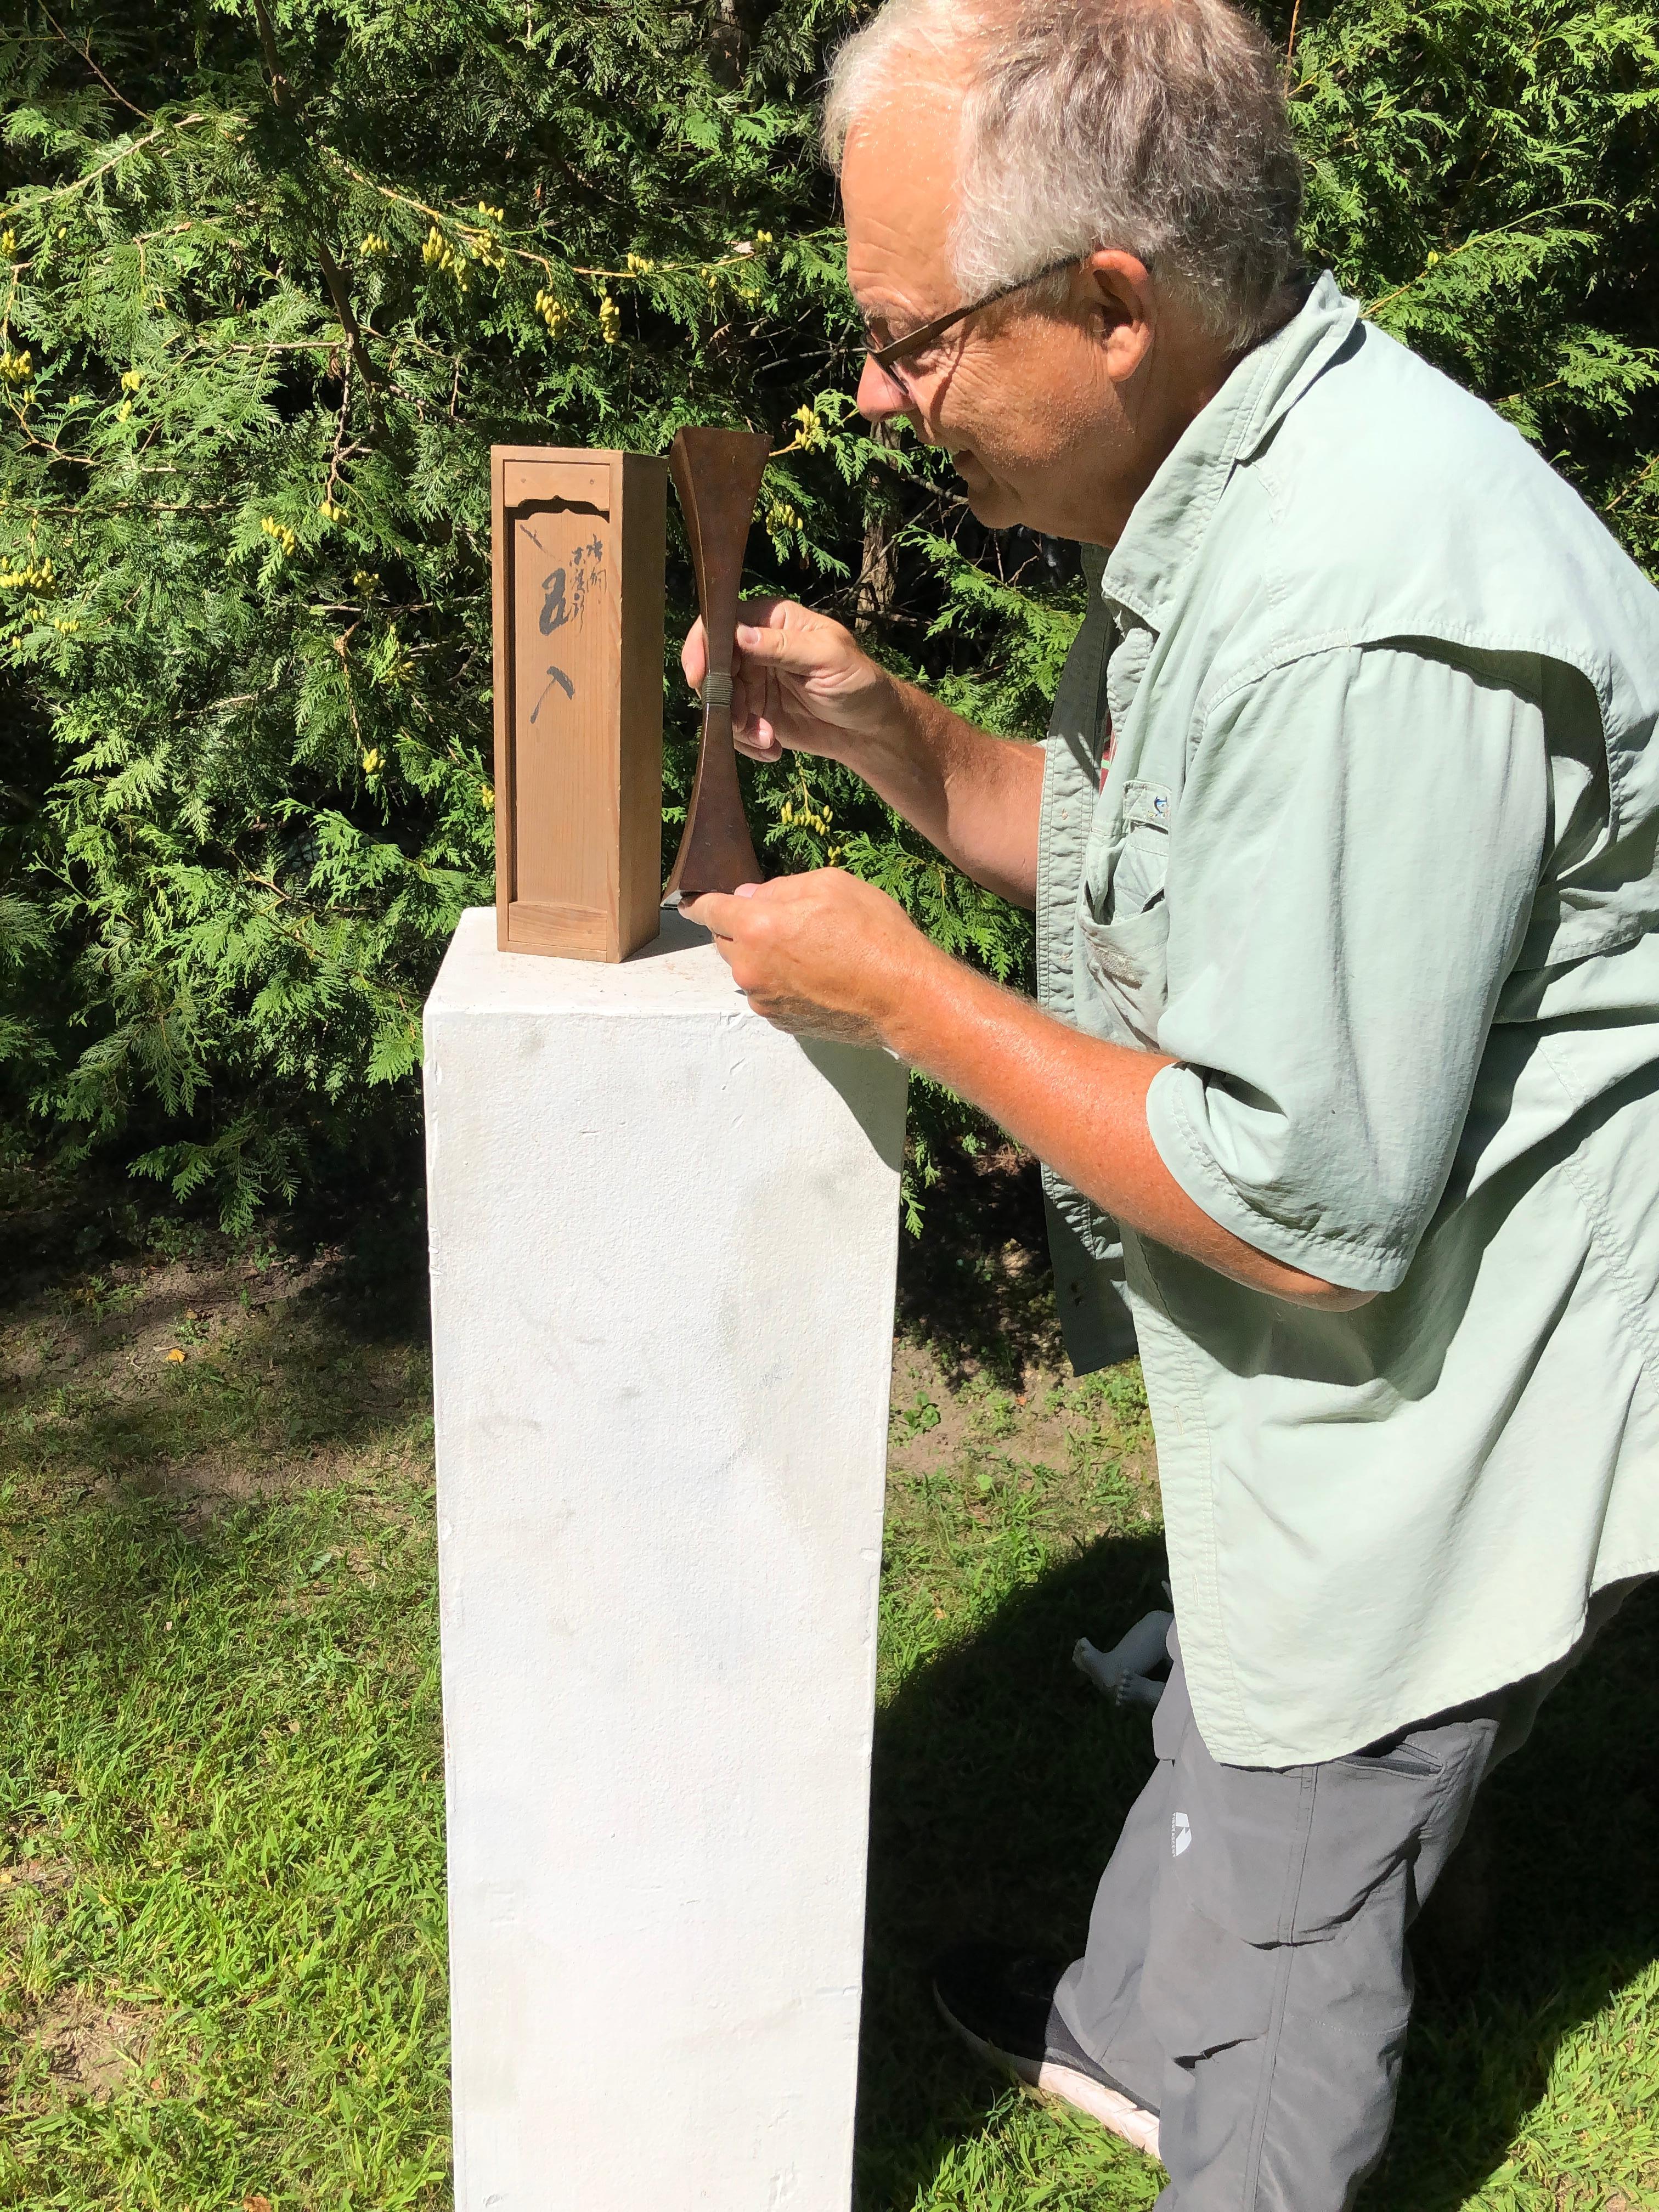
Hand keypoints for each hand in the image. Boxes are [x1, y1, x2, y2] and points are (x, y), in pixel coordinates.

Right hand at [680, 597, 901, 764]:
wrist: (869, 730)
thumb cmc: (858, 683)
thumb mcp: (827, 658)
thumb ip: (784, 646)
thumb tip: (739, 634)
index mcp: (772, 621)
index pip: (722, 622)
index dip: (703, 647)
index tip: (700, 678)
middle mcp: (755, 647)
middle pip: (713, 667)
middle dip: (722, 700)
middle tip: (743, 723)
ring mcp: (752, 681)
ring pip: (719, 702)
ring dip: (737, 727)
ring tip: (768, 739)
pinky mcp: (754, 712)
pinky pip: (733, 728)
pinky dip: (747, 742)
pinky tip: (772, 749)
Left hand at [683, 868, 937, 1045]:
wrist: (903, 997)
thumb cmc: (873, 935)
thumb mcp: (831, 886)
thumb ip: (780, 888)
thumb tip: (749, 897)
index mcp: (756, 928)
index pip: (710, 911)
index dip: (699, 903)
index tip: (690, 903)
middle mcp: (750, 968)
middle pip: (727, 942)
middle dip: (744, 928)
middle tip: (784, 921)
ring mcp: (764, 1000)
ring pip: (749, 969)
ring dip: (765, 957)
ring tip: (811, 951)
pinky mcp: (781, 1022)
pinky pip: (769, 993)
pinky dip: (782, 982)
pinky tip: (817, 976)